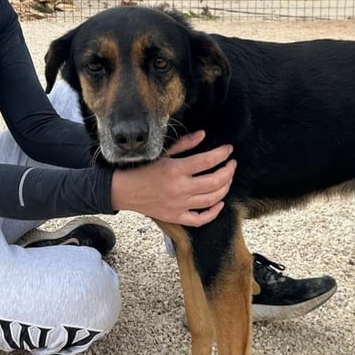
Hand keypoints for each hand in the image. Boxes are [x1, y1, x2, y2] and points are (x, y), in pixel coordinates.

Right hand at [110, 131, 235, 226]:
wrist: (122, 190)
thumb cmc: (141, 169)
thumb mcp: (162, 153)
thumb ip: (184, 144)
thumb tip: (203, 134)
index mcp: (176, 169)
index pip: (208, 161)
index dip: (222, 154)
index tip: (229, 150)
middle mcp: (180, 188)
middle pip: (215, 181)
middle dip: (229, 171)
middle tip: (232, 164)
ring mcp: (179, 205)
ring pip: (212, 199)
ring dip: (225, 188)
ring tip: (227, 179)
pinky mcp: (175, 217)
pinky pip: (200, 219)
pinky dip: (213, 213)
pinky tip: (219, 203)